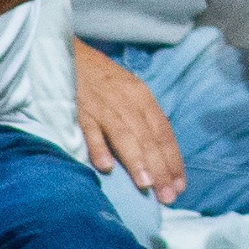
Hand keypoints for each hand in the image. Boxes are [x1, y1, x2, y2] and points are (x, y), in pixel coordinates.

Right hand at [72, 40, 185, 200]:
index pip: (163, 133)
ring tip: (146, 185)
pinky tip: (106, 167)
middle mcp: (127, 102)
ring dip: (136, 161)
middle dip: (160, 169)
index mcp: (143, 98)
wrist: (68, 52)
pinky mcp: (79, 110)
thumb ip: (143, 120)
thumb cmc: (103, 78)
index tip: (179, 186)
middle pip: (148, 139)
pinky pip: (90, 131)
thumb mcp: (130, 92)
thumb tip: (159, 154)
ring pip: (124, 136)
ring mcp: (103, 107)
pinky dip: (99, 148)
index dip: (173, 160)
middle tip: (167, 196)